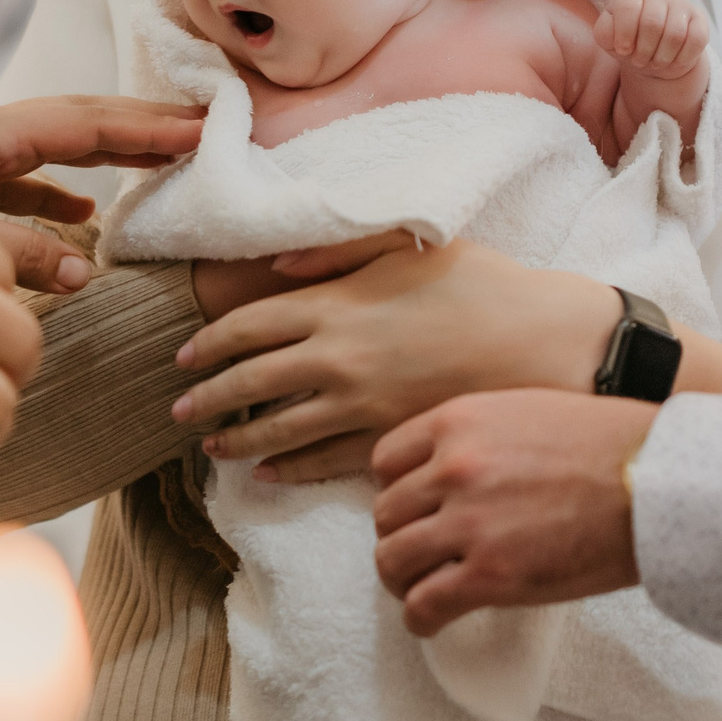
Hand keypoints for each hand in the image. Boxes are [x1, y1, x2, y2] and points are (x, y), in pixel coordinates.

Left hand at [0, 97, 204, 291]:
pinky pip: (19, 184)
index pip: (83, 123)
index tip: (200, 128)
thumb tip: (85, 268)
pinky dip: (56, 200)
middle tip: (199, 132)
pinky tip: (80, 229)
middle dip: (138, 130)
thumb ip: (16, 254)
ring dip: (101, 162)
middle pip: (76, 126)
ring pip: (50, 154)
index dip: (144, 127)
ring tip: (156, 170)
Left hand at [170, 239, 618, 483]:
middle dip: (206, 398)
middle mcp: (335, 358)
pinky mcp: (387, 441)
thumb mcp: (407, 245)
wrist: (543, 342)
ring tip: (212, 448)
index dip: (208, 343)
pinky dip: (288, 470)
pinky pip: (322, 462)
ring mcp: (360, 407)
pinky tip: (268, 475)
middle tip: (178, 410)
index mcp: (334, 305)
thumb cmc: (481, 284)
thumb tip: (275, 266)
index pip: (246, 326)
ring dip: (236, 440)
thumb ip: (336, 251)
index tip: (184, 356)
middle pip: (248, 383)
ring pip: (277, 429)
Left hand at [370, 391, 652, 636]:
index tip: (415, 508)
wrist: (661, 482)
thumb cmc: (613, 445)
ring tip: (423, 589)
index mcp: (460, 422)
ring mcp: (469, 523)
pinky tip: (434, 621)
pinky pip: (425, 605)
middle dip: (401, 536)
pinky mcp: (491, 575)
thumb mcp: (530, 410)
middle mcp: (453, 468)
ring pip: (393, 560)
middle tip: (423, 553)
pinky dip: (421, 619)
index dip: (398, 489)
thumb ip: (482, 434)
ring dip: (404, 580)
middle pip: (386, 513)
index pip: (386, 461)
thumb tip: (460, 465)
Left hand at [594, 0, 708, 79]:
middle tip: (640, 61)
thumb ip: (605, 33)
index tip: (623, 50)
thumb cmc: (629, 42)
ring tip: (655, 62)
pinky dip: (683, 58)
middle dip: (644, 51)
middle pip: (652, 24)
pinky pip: (696, 40)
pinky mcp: (699, 19)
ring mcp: (680, 5)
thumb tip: (617, 36)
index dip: (624, 34)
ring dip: (662, 58)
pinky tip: (674, 61)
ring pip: (675, 34)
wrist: (655, 54)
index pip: (628, 7)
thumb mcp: (610, 39)